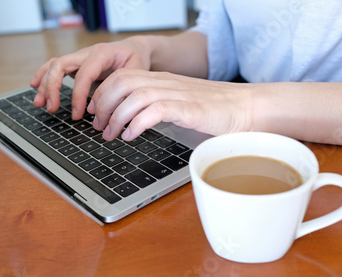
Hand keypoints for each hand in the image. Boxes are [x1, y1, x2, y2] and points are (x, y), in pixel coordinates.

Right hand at [30, 37, 151, 118]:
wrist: (134, 49)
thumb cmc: (136, 60)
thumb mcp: (136, 71)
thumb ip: (123, 86)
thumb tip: (109, 108)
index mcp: (102, 53)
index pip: (84, 74)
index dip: (78, 95)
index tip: (78, 114)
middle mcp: (86, 53)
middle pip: (61, 65)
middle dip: (52, 87)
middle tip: (52, 108)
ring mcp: (79, 58)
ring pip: (54, 66)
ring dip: (44, 84)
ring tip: (40, 103)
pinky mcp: (75, 64)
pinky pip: (55, 67)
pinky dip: (43, 76)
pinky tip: (34, 86)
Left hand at [87, 68, 253, 140]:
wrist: (245, 108)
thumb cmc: (214, 110)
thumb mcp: (179, 104)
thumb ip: (157, 107)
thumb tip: (132, 121)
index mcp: (161, 80)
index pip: (121, 76)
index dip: (102, 93)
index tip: (96, 113)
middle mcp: (166, 82)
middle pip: (122, 82)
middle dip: (104, 104)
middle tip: (100, 127)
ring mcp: (177, 93)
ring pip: (134, 95)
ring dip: (117, 117)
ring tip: (112, 135)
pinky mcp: (188, 108)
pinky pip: (154, 110)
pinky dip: (137, 123)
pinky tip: (132, 136)